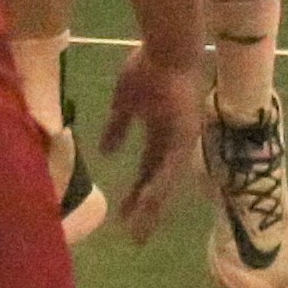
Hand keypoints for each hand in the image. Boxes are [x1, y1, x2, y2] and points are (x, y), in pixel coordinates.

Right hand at [98, 46, 203, 238]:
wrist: (167, 48)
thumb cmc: (147, 68)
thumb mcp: (125, 102)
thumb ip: (117, 127)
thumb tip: (104, 152)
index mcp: (160, 134)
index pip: (148, 173)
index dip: (138, 195)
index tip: (124, 215)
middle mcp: (173, 142)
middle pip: (158, 184)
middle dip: (146, 211)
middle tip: (135, 238)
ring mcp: (180, 140)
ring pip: (165, 182)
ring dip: (151, 207)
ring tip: (139, 231)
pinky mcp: (182, 135)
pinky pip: (169, 166)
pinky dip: (158, 187)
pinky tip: (147, 204)